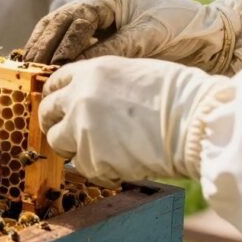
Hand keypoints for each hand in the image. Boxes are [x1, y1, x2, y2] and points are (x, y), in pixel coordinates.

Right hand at [24, 0, 238, 72]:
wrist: (209, 35)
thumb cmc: (182, 27)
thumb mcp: (149, 36)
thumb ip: (114, 48)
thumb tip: (78, 67)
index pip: (75, 17)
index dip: (62, 42)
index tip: (54, 65)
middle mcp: (98, 4)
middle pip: (58, 22)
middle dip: (42, 45)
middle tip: (29, 69)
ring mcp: (97, 20)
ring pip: (58, 32)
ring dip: (44, 51)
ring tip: (31, 73)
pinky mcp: (99, 37)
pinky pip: (70, 45)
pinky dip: (56, 58)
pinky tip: (48, 74)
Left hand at [39, 56, 227, 186]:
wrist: (195, 122)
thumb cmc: (179, 96)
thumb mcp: (134, 73)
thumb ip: (105, 85)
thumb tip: (94, 98)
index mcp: (91, 71)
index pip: (54, 83)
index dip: (54, 96)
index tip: (57, 107)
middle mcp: (79, 97)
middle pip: (47, 112)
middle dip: (53, 123)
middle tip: (66, 134)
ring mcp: (82, 127)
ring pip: (58, 142)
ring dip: (73, 149)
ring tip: (100, 152)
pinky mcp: (92, 157)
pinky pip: (84, 168)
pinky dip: (98, 170)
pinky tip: (121, 166)